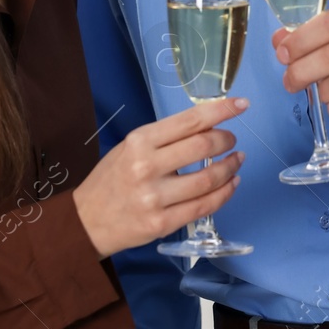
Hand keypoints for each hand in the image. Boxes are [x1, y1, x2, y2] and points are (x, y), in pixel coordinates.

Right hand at [72, 98, 246, 257]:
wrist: (86, 222)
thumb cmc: (111, 180)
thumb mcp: (130, 148)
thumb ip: (165, 138)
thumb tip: (208, 126)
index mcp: (139, 141)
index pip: (190, 120)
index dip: (221, 110)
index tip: (242, 104)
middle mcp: (147, 167)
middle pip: (203, 146)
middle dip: (227, 140)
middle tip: (233, 140)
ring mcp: (155, 198)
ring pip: (208, 179)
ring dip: (230, 168)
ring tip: (237, 161)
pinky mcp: (162, 224)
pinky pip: (204, 207)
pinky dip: (224, 193)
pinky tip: (231, 184)